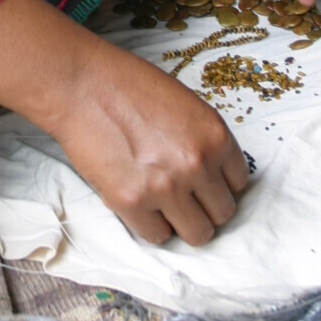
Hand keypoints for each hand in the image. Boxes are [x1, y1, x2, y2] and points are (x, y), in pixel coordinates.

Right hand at [51, 36, 248, 245]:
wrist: (81, 84)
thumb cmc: (128, 86)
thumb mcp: (184, 105)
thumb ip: (203, 141)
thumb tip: (212, 178)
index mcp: (215, 135)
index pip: (239, 183)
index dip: (219, 184)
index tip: (205, 183)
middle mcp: (197, 163)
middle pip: (223, 213)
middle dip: (204, 206)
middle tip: (184, 195)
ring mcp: (166, 186)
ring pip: (198, 234)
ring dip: (183, 222)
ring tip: (164, 204)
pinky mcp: (132, 203)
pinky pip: (158, 236)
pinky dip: (152, 225)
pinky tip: (140, 202)